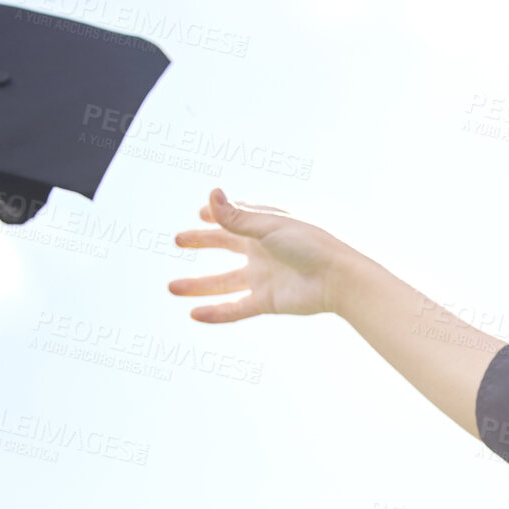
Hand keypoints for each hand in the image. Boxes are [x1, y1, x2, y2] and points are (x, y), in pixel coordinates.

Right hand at [167, 187, 353, 320]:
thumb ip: (236, 217)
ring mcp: (263, 278)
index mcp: (265, 227)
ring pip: (223, 283)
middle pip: (225, 246)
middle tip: (178, 240)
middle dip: (202, 242)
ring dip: (198, 285)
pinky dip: (215, 313)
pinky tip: (194, 314)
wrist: (336, 279)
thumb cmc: (309, 245)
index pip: (236, 218)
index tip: (200, 213)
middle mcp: (262, 252)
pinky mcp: (266, 302)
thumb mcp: (268, 227)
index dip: (217, 214)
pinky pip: (235, 309)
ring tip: (172, 288)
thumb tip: (210, 194)